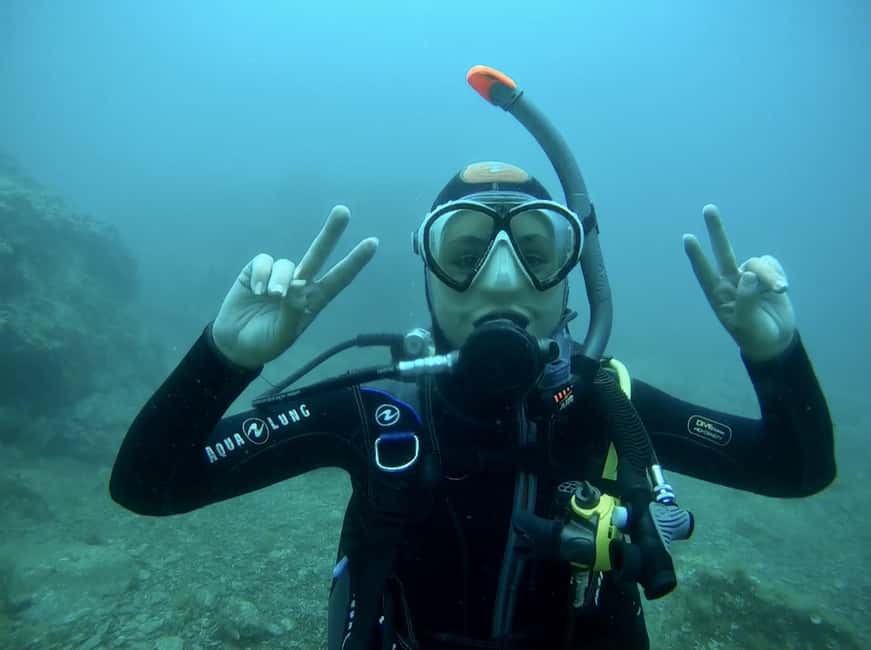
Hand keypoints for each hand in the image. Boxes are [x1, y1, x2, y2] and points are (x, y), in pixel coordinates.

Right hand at [212, 205, 377, 368]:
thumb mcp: (282, 336)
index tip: (373, 242)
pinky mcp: (257, 272)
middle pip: (319, 254)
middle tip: (343, 211)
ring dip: (279, 279)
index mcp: (313, 301)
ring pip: (286, 263)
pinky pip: (264, 262)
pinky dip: (262, 274)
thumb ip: (291, 314)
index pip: (339, 278)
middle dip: (331, 232)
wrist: (235, 344)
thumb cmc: (265, 342)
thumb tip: (298, 288)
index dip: (355, 261)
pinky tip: (257, 290)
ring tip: (271, 296)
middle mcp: (300, 284)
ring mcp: (279, 276)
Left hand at [683, 204, 794, 361]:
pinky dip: (777, 275)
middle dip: (716, 230)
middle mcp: (730, 281)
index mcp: (718, 295)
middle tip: (708, 208)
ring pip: (756, 263)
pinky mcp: (767, 274)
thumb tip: (748, 274)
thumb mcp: (747, 324)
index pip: (704, 272)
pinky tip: (781, 289)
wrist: (776, 339)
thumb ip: (746, 300)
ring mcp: (749, 276)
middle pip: (722, 251)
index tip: (687, 238)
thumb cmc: (754, 335)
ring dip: (769, 276)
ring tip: (778, 291)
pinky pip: (771, 264)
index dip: (696, 255)